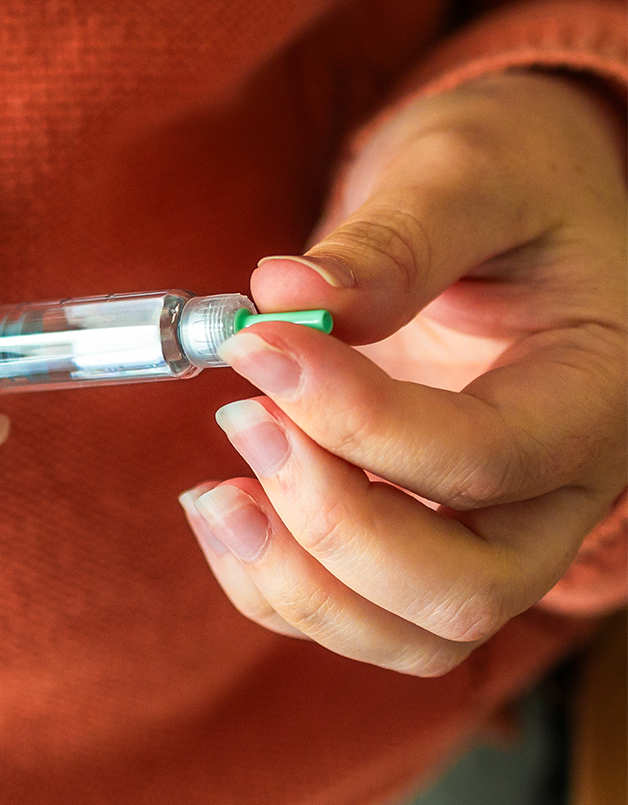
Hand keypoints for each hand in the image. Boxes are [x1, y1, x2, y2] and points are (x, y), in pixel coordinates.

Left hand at [181, 71, 625, 675]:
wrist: (516, 205)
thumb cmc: (510, 177)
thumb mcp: (467, 173)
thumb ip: (392, 240)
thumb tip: (283, 296)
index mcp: (598, 391)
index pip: (484, 458)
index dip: (355, 419)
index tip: (257, 342)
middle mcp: (559, 487)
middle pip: (462, 589)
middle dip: (331, 524)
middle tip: (243, 417)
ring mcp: (495, 526)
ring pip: (411, 631)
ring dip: (297, 580)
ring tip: (215, 490)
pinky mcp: (428, 531)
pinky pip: (359, 614)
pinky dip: (276, 584)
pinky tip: (224, 503)